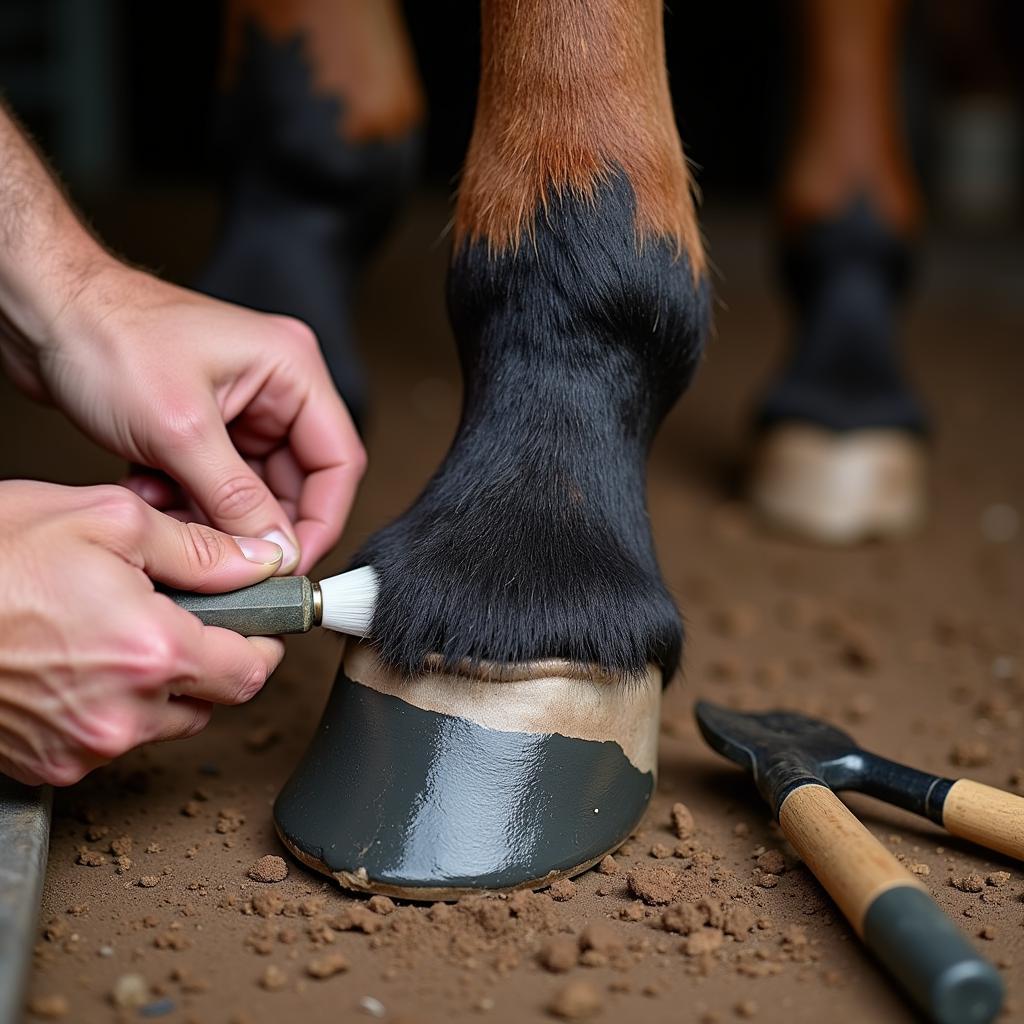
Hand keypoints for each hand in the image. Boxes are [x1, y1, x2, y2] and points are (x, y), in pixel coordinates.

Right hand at [0, 480, 289, 785]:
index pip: (250, 673)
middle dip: (208, 662)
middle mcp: (122, 714)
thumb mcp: (108, 520)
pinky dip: (112, 708)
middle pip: (210, 702)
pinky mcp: (47, 765)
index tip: (256, 628)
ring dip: (159, 687)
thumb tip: (258, 564)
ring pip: (161, 723)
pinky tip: (79, 664)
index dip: (261, 645)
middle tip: (174, 619)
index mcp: (151, 652)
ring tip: (113, 635)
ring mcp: (82, 747)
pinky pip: (110, 742)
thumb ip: (199, 550)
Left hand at [13, 259, 364, 574]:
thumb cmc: (105, 334)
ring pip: (253, 490)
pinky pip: (218, 483)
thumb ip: (236, 499)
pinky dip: (189, 501)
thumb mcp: (179, 429)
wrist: (40, 311)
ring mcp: (240, 406)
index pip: (338, 460)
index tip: (292, 564)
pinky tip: (152, 492)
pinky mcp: (206, 424)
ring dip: (214, 515)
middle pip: (298, 481)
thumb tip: (277, 550)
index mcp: (292, 370)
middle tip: (227, 557)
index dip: (322, 519)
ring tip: (171, 512)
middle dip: (258, 523)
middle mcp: (275, 387)